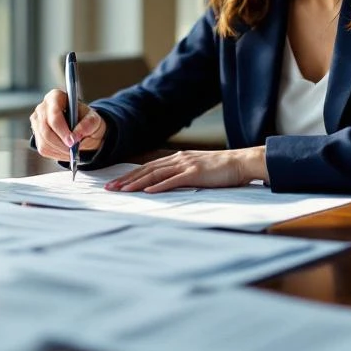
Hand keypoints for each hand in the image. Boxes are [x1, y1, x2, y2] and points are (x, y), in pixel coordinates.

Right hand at [30, 89, 106, 161]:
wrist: (83, 128)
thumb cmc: (86, 120)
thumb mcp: (94, 118)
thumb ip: (88, 124)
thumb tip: (76, 135)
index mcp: (55, 97)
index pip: (54, 114)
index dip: (62, 130)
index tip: (73, 141)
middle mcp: (42, 108)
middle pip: (46, 129)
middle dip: (61, 143)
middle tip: (73, 150)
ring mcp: (37, 122)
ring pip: (44, 141)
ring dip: (59, 150)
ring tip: (72, 150)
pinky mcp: (36, 135)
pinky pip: (43, 148)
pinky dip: (56, 153)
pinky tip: (65, 150)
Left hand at [106, 147, 266, 192]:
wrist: (240, 162)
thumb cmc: (220, 169)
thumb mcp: (197, 169)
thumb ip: (182, 174)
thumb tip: (166, 184)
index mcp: (178, 158)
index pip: (148, 167)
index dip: (130, 175)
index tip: (116, 184)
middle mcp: (178, 159)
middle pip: (146, 170)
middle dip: (126, 179)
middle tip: (110, 188)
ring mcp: (186, 165)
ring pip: (155, 174)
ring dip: (137, 183)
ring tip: (123, 190)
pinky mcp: (195, 174)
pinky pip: (173, 180)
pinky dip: (159, 186)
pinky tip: (147, 192)